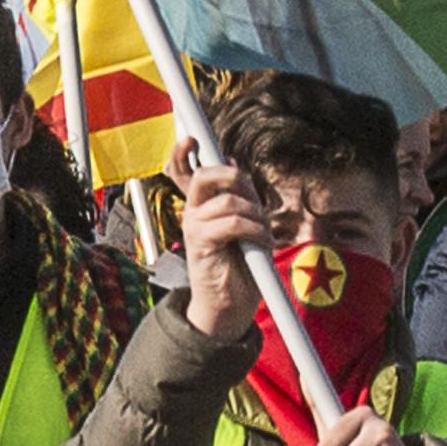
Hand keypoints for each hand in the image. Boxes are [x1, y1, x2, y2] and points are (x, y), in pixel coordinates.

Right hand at [167, 137, 268, 340]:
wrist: (229, 306)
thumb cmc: (239, 266)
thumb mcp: (244, 224)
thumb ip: (238, 196)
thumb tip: (234, 163)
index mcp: (200, 207)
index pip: (183, 173)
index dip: (183, 153)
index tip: (192, 139)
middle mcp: (192, 213)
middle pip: (203, 176)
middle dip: (232, 176)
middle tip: (249, 194)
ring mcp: (194, 228)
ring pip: (228, 201)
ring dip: (254, 215)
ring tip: (263, 233)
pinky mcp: (201, 244)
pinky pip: (233, 223)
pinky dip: (254, 230)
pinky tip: (261, 242)